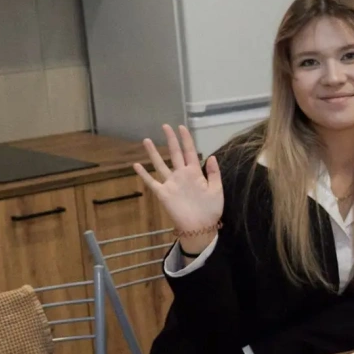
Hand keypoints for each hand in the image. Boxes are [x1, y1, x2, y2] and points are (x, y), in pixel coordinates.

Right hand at [133, 124, 222, 254]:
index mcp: (195, 173)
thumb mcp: (217, 190)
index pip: (190, 152)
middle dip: (171, 140)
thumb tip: (211, 156)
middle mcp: (181, 175)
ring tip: (147, 140)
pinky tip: (136, 165)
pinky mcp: (163, 194)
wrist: (200, 227)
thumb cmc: (210, 210)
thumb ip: (214, 173)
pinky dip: (143, 174)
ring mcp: (171, 184)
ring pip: (160, 164)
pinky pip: (151, 182)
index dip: (186, 139)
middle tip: (165, 126)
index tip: (181, 127)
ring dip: (154, 153)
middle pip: (174, 153)